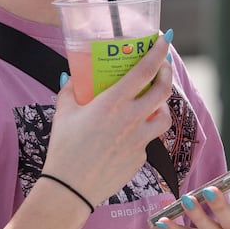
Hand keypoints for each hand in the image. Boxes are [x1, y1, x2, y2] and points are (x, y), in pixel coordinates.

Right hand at [42, 33, 175, 206]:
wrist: (71, 188)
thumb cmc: (63, 148)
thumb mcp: (63, 113)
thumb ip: (69, 90)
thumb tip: (71, 76)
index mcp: (112, 103)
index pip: (144, 71)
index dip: (158, 52)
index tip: (164, 40)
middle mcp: (131, 120)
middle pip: (163, 91)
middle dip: (166, 74)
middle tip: (162, 68)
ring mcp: (139, 140)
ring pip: (164, 117)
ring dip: (161, 106)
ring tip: (151, 103)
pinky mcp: (140, 158)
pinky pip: (148, 140)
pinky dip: (142, 132)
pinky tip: (127, 134)